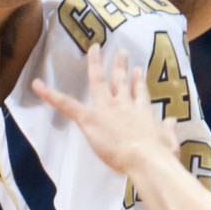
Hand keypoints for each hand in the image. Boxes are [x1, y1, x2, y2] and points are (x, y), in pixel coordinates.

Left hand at [33, 46, 178, 180]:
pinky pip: (66, 104)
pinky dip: (50, 95)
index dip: (139, 81)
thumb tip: (172, 122)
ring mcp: (106, 108)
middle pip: (121, 81)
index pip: (141, 93)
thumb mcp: (169, 142)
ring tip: (94, 50)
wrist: (146, 159)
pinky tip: (38, 85)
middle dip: (119, 66)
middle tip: (119, 52)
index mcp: (143, 113)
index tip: (138, 71)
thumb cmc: (160, 156)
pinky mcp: (90, 118)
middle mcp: (125, 104)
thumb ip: (168, 131)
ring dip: (95, 64)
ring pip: (98, 81)